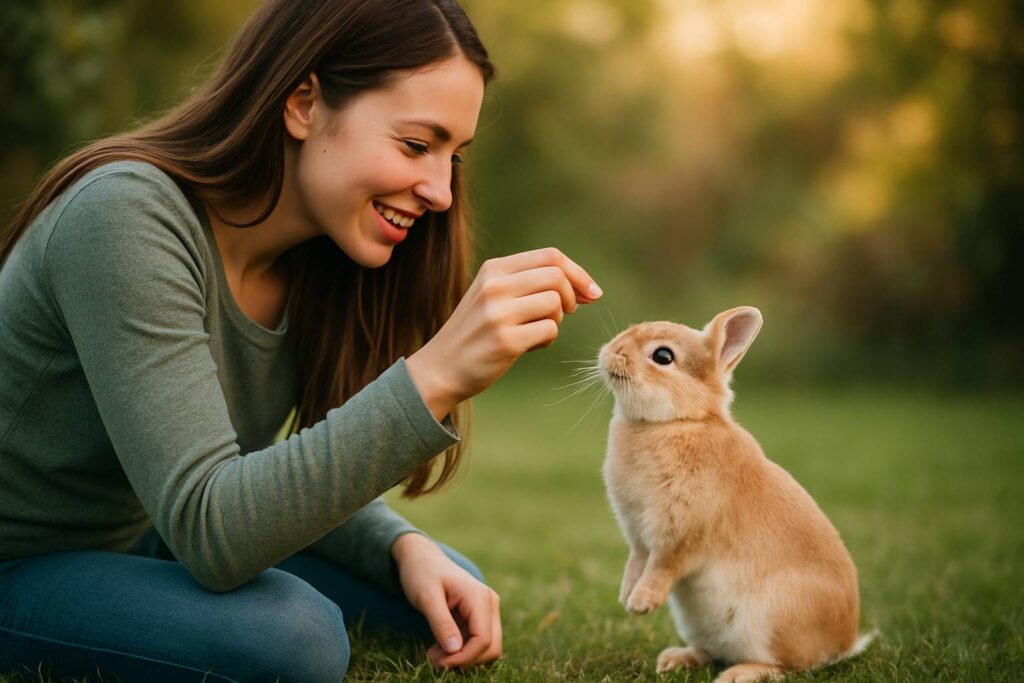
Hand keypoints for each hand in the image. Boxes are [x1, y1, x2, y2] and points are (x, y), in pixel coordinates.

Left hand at [392, 532, 501, 667]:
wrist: (421, 558)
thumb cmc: (422, 573)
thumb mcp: (426, 597)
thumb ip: (441, 623)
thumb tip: (455, 650)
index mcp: (479, 597)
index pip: (483, 640)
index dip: (462, 658)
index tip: (436, 662)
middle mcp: (489, 603)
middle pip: (491, 647)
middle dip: (464, 660)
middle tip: (433, 659)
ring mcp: (487, 610)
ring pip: (487, 648)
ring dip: (463, 658)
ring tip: (434, 653)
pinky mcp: (480, 616)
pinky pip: (478, 642)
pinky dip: (462, 651)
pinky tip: (440, 647)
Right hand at [406, 247, 601, 419]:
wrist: (440, 367)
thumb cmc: (476, 331)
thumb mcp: (493, 294)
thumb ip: (530, 283)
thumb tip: (586, 288)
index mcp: (493, 269)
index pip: (550, 256)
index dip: (578, 273)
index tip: (592, 292)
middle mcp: (495, 286)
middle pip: (557, 277)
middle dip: (572, 296)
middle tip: (567, 313)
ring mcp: (499, 313)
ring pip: (555, 303)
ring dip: (557, 321)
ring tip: (537, 331)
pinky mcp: (506, 341)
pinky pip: (549, 331)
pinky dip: (547, 340)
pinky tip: (528, 346)